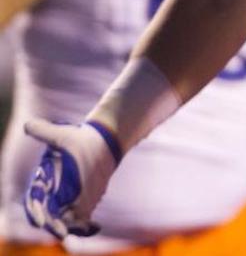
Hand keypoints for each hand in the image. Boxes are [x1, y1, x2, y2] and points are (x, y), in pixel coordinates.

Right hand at [23, 119, 121, 239]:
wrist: (104, 141)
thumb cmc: (80, 138)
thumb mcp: (63, 134)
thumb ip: (45, 132)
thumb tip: (29, 126)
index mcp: (44, 179)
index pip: (34, 200)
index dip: (35, 212)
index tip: (40, 221)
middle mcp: (54, 192)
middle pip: (48, 214)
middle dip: (52, 224)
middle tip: (61, 232)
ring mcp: (69, 199)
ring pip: (63, 219)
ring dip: (68, 227)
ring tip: (74, 232)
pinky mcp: (84, 202)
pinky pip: (81, 219)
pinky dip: (84, 226)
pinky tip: (93, 227)